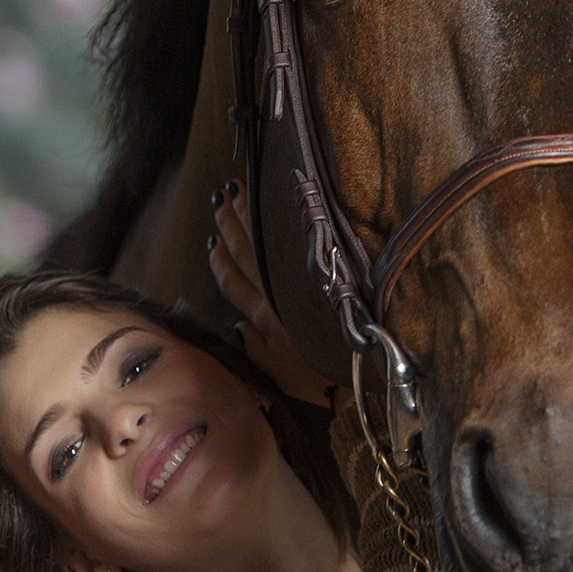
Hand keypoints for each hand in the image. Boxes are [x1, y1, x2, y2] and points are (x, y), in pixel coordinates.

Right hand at [208, 180, 343, 409]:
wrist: (361, 374)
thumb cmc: (322, 381)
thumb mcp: (283, 375)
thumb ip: (258, 350)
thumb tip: (239, 326)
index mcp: (265, 319)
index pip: (233, 283)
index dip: (219, 261)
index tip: (211, 240)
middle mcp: (276, 295)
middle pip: (246, 252)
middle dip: (231, 223)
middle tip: (220, 196)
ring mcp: (296, 282)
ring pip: (263, 242)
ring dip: (248, 214)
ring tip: (236, 189)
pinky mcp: (318, 276)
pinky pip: (292, 241)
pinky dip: (278, 222)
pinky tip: (274, 204)